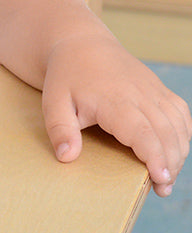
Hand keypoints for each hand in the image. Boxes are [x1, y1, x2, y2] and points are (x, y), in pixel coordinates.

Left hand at [42, 35, 190, 195]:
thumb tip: (67, 156)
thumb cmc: (66, 76)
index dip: (155, 156)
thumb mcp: (53, 102)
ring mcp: (153, 90)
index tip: (160, 179)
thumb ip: (60, 129)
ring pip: (178, 125)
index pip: (142, 131)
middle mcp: (140, 94)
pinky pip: (180, 114)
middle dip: (169, 163)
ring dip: (178, 152)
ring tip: (166, 177)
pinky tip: (174, 151)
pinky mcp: (159, 89)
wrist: (81, 43)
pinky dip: (183, 135)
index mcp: (114, 99)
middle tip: (162, 189)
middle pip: (166, 133)